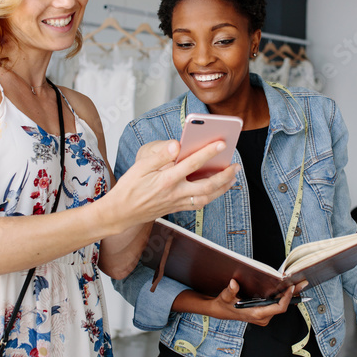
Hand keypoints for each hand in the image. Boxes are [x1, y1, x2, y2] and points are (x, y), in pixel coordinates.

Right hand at [105, 139, 238, 230]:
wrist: (121, 213)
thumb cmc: (129, 187)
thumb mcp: (140, 167)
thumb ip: (160, 156)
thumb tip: (177, 145)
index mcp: (166, 180)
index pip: (192, 164)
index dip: (208, 153)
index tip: (221, 144)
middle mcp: (175, 193)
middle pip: (207, 186)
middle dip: (224, 176)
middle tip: (236, 166)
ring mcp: (177, 203)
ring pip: (206, 198)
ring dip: (222, 188)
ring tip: (232, 178)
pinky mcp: (176, 209)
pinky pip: (199, 204)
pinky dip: (211, 197)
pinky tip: (216, 190)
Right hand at [208, 279, 295, 325]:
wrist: (222, 311)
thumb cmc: (224, 304)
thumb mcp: (225, 297)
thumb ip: (230, 291)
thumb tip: (233, 283)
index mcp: (256, 314)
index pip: (278, 308)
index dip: (286, 298)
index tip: (291, 287)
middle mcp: (263, 317)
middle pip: (282, 306)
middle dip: (292, 294)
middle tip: (302, 282)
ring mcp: (264, 316)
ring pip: (281, 306)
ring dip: (288, 295)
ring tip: (298, 283)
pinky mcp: (264, 313)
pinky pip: (277, 305)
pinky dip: (283, 296)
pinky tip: (288, 288)